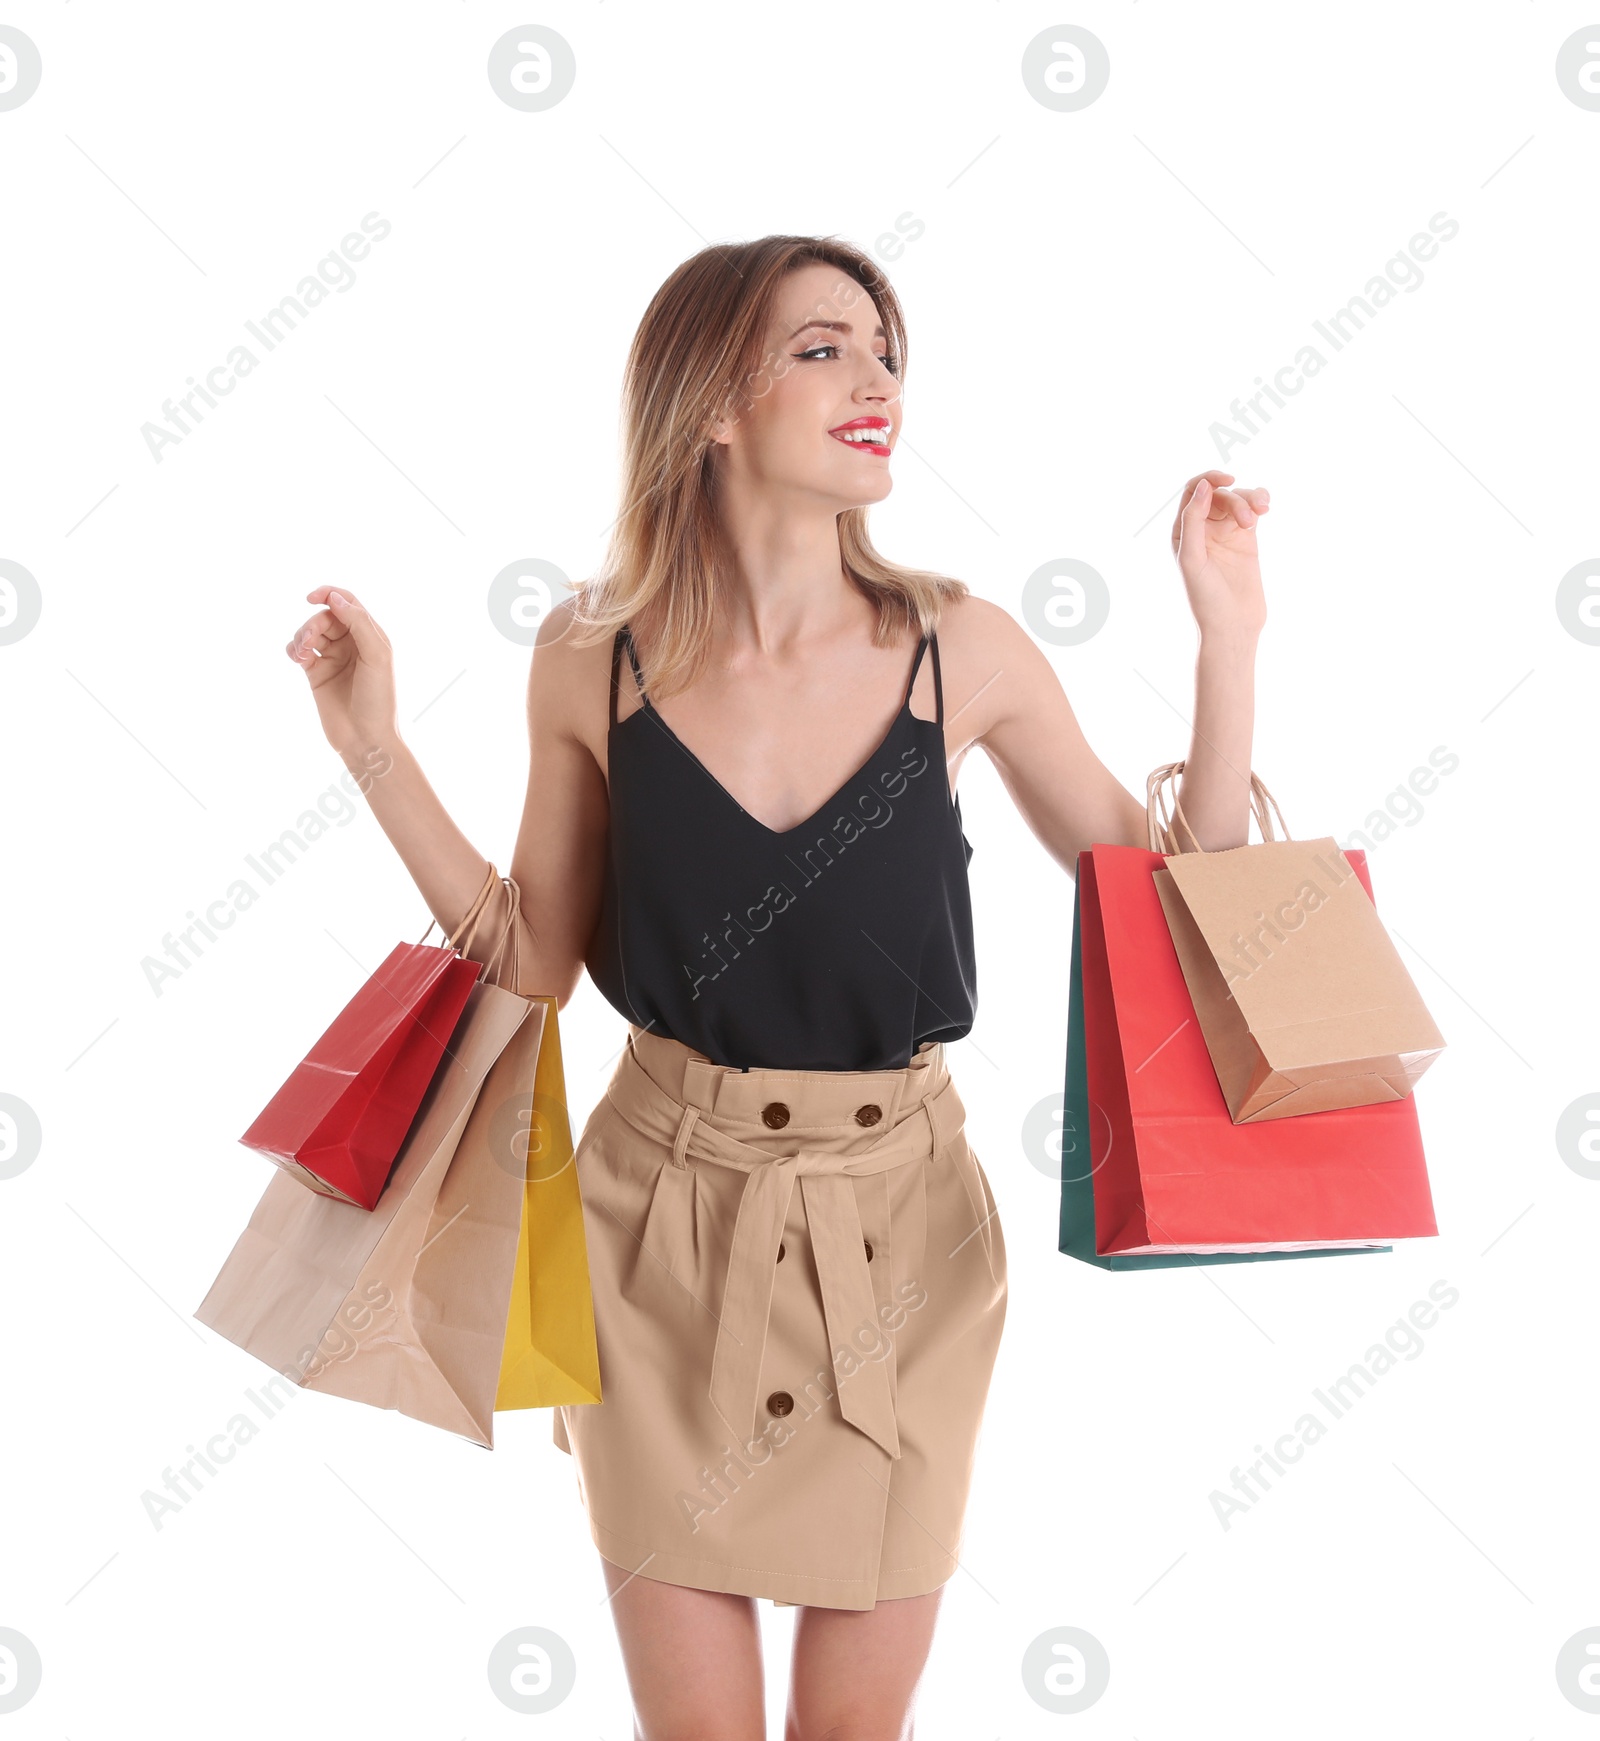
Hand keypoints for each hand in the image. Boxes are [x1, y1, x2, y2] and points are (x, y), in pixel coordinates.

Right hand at [286, 587, 399, 757]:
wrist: (367, 739)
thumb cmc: (379, 699)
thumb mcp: (377, 656)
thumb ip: (359, 622)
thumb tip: (334, 598)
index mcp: (371, 636)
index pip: (348, 603)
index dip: (329, 594)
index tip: (311, 597)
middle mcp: (352, 645)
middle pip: (325, 617)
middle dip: (313, 624)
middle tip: (309, 642)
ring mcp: (333, 659)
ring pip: (309, 632)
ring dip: (301, 636)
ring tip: (301, 654)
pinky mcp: (316, 674)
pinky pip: (299, 651)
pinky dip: (294, 649)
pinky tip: (298, 659)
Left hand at [1170, 471, 1268, 641]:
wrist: (1231, 625)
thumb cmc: (1205, 598)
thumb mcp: (1191, 559)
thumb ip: (1193, 521)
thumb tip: (1204, 486)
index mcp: (1182, 532)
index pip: (1193, 492)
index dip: (1209, 479)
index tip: (1228, 479)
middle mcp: (1202, 529)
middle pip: (1219, 494)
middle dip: (1235, 500)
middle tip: (1248, 522)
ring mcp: (1225, 533)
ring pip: (1237, 499)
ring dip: (1250, 501)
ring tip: (1260, 516)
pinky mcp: (1246, 539)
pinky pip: (1252, 510)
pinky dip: (1259, 502)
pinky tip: (1265, 508)